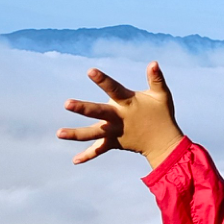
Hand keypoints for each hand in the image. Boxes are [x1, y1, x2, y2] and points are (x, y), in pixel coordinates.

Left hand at [57, 62, 185, 167]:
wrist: (164, 144)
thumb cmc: (162, 115)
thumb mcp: (162, 95)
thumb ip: (156, 79)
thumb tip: (153, 62)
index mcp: (128, 103)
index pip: (114, 89)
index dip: (102, 80)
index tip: (90, 71)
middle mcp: (119, 118)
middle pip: (98, 112)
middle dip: (83, 108)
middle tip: (67, 104)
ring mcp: (115, 132)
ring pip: (93, 133)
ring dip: (76, 134)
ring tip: (59, 133)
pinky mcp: (114, 143)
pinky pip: (99, 150)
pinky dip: (88, 155)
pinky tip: (75, 160)